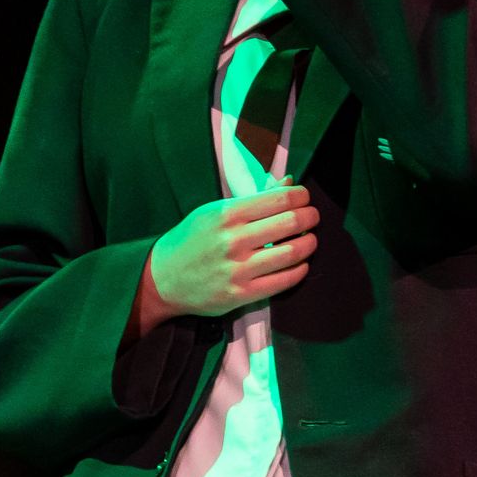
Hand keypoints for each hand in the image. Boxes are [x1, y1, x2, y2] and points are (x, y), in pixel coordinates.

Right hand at [136, 183, 319, 327]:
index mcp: (227, 214)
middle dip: (310, 217)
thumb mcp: (214, 211)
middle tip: (313, 217)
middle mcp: (234, 240)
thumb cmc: (191, 240)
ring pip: (292, 253)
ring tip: (310, 240)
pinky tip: (301, 264)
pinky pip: (283, 281)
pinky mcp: (242, 294)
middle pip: (290, 222)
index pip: (279, 199)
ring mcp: (238, 269)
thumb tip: (288, 182)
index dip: (301, 196)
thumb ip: (253, 199)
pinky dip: (300, 270)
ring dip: (309, 244)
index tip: (305, 197)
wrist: (163, 279)